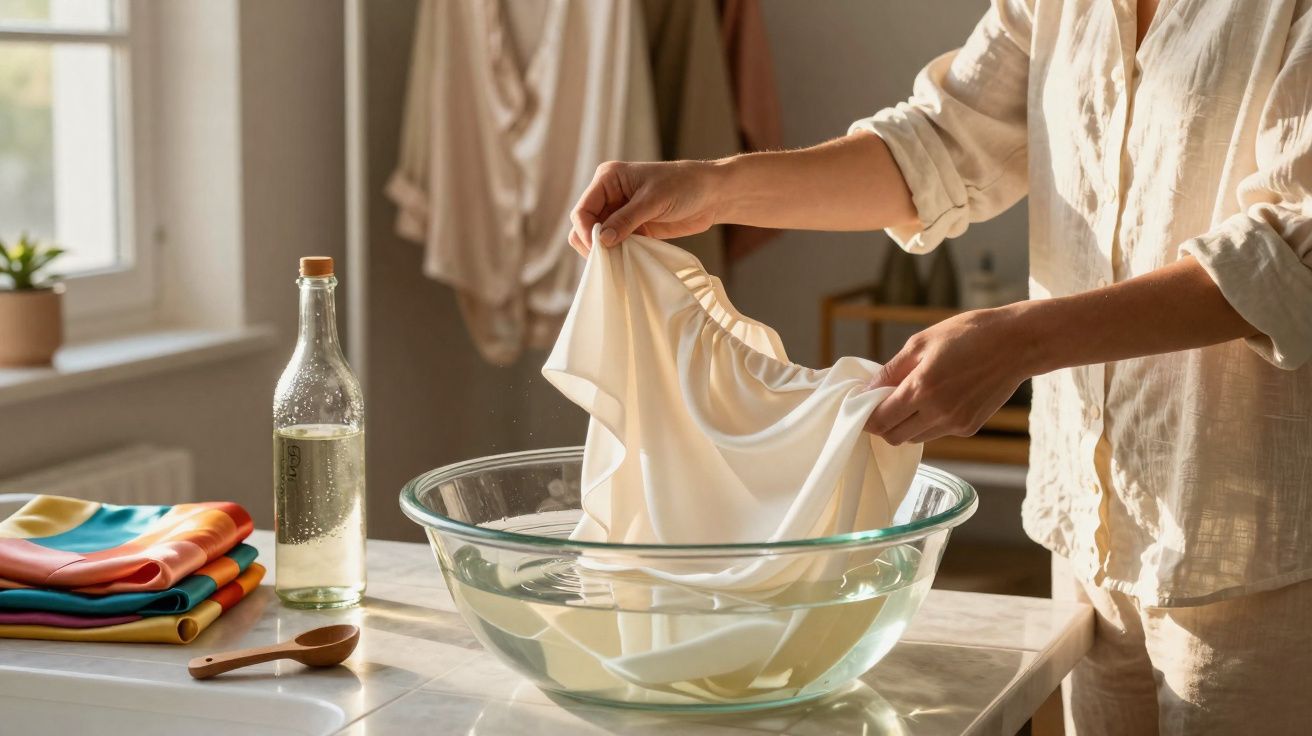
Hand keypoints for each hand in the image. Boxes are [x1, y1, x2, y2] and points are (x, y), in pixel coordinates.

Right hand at [569, 160, 721, 255]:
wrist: (712, 195)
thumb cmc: (684, 185)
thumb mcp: (653, 200)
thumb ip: (626, 220)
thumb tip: (601, 240)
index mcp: (608, 179)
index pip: (583, 210)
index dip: (585, 231)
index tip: (598, 249)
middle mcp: (609, 196)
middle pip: (585, 226)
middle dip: (592, 244)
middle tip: (608, 260)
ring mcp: (620, 214)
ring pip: (598, 239)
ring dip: (605, 252)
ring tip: (618, 263)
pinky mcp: (633, 229)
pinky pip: (616, 246)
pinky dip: (618, 256)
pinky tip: (625, 264)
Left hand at [865, 307, 1037, 444]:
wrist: (1017, 343)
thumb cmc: (967, 334)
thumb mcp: (920, 343)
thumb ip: (890, 371)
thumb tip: (867, 390)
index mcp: (922, 388)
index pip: (880, 421)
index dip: (866, 417)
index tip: (863, 405)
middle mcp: (938, 412)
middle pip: (894, 437)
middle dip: (882, 424)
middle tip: (883, 403)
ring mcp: (956, 424)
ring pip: (914, 438)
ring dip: (905, 424)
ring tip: (911, 398)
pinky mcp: (969, 428)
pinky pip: (936, 433)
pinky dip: (928, 422)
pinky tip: (938, 399)